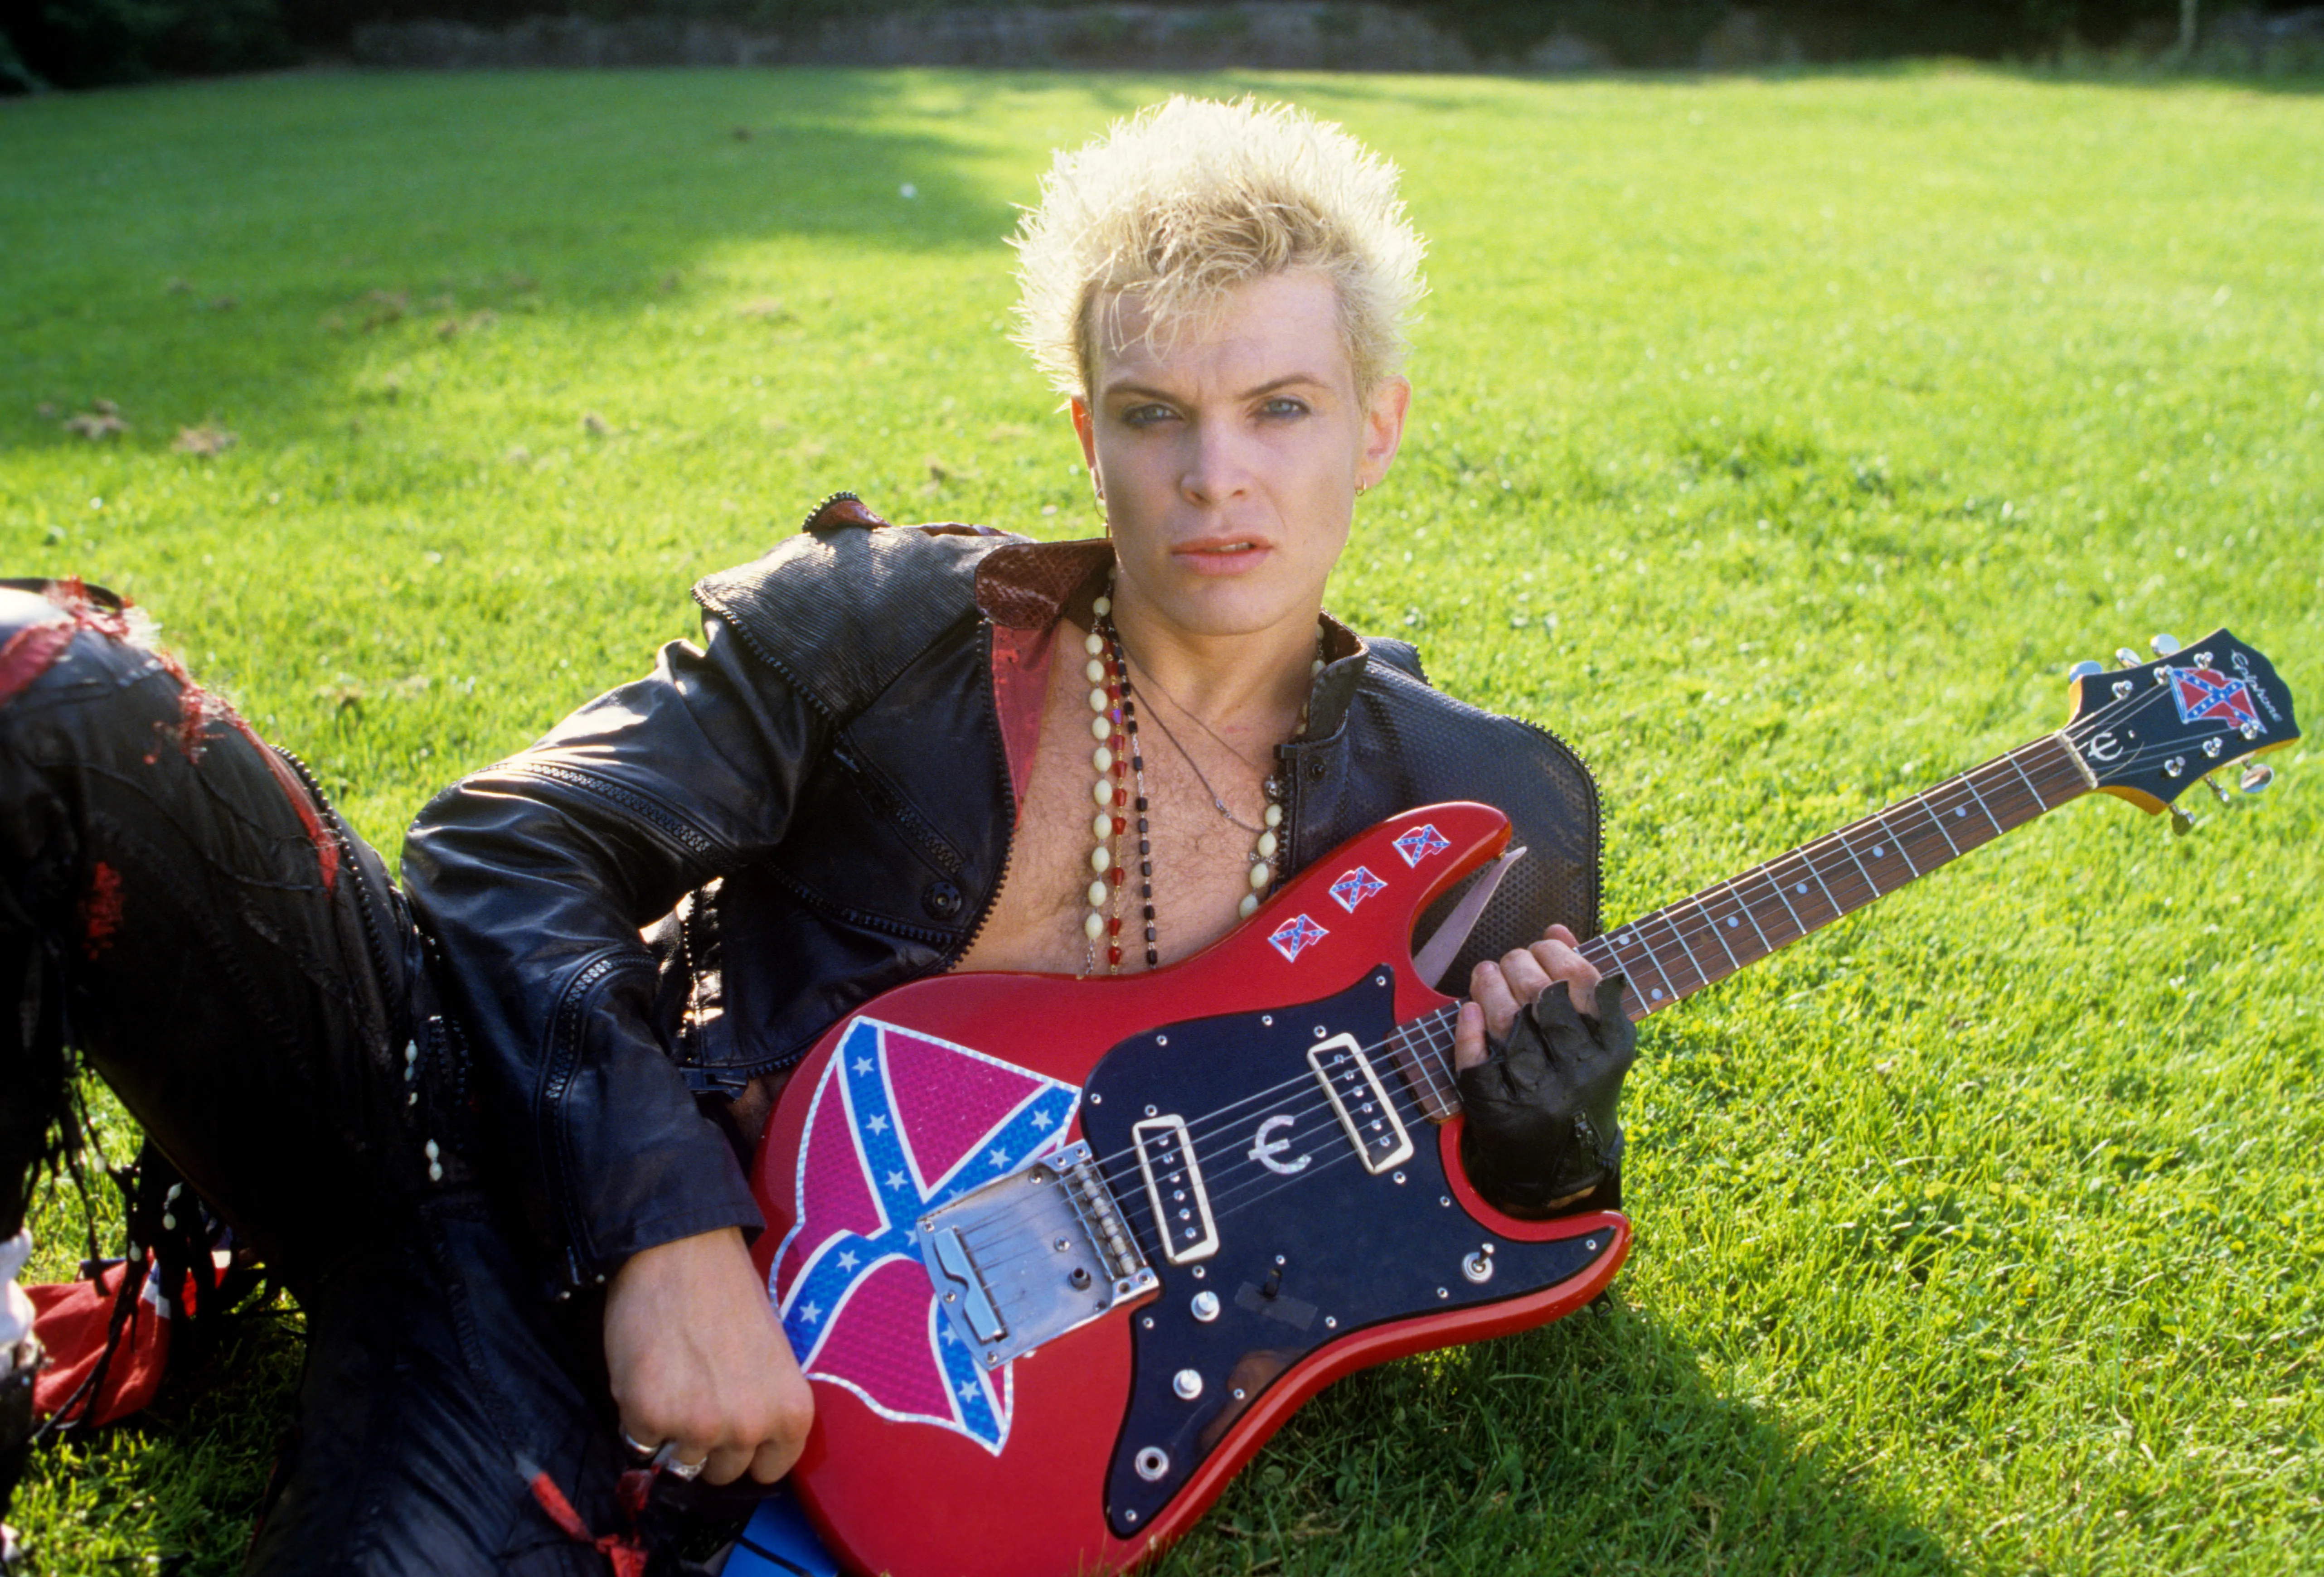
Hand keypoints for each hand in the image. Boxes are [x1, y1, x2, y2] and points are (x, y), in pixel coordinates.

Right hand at [603, 1226, 813, 1485]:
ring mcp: (697, 1427)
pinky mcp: (648, 1417)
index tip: (735, 1434)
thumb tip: (742, 1448)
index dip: (750, 1454)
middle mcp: (749, 1428)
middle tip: (698, 1399)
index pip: (773, 1469)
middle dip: (709, 1445)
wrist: (683, 1251)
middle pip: (724, 1472)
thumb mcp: (773, 1359)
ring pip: (681, 1463)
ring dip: (672, 1434)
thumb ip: (763, 1408)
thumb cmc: (731, 1297)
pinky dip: (637, 1419)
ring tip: (672, 1382)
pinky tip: (647, 1376)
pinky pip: (639, 1442)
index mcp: (791, 1413)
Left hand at [1450, 925, 1635, 1214]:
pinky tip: (1467, 1012)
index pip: (1582, 978)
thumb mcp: (1597, 1039)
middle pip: (1538, 993)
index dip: (1555, 951)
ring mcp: (1539, 1092)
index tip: (1541, 945)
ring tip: (1484, 976)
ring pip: (1505, 1020)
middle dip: (1516, 963)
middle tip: (1508, 961)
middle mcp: (1579, 1069)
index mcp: (1611, 1047)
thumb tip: (1557, 929)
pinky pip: (1476, 1059)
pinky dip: (1467, 1029)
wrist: (1563, 1166)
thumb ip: (1582, 982)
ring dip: (1488, 985)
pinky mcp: (1501, 1110)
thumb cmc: (1578, 1084)